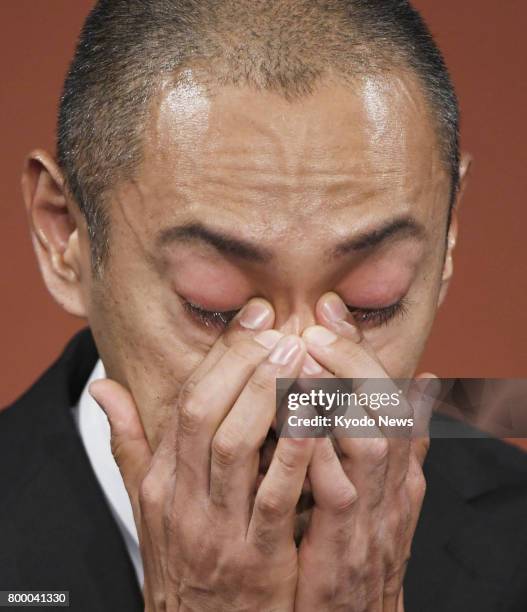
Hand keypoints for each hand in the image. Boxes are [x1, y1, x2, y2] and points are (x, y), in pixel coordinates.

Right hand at [90, 299, 314, 611]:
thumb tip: (102, 388)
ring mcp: (217, 527)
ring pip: (237, 445)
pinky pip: (275, 495)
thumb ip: (129, 443)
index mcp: (161, 478)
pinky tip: (319, 414)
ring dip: (269, 394)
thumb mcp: (147, 503)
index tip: (255, 318)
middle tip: (280, 327)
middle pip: (207, 413)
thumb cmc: (181, 557)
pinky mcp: (256, 558)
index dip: (223, 355)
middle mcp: (183, 496)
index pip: (187, 401)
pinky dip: (296, 451)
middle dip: (245, 364)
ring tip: (299, 354)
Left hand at [294, 293, 435, 611]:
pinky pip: (339, 494)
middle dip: (353, 361)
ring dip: (340, 397)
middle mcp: (396, 485)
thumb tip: (425, 383)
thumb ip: (401, 440)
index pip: (388, 393)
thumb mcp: (387, 490)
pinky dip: (320, 452)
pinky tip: (294, 420)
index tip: (329, 311)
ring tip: (307, 358)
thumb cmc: (364, 548)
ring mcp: (375, 517)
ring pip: (372, 443)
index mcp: (401, 466)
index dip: (360, 350)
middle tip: (316, 325)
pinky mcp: (345, 551)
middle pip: (387, 409)